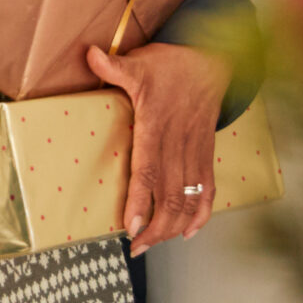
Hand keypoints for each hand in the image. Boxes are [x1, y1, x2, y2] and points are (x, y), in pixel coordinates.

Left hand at [86, 40, 230, 254]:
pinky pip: (208, 189)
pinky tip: (188, 232)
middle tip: (135, 247)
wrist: (212, 59)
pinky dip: (201, 214)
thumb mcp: (139, 63)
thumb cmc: (171, 64)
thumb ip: (114, 66)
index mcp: (158, 126)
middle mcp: (179, 144)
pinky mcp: (206, 154)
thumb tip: (89, 54)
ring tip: (151, 244)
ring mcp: (196, 151)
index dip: (141, 200)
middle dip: (154, 227)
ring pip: (189, 198)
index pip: (150, 170)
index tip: (131, 226)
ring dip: (172, 227)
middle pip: (170, 195)